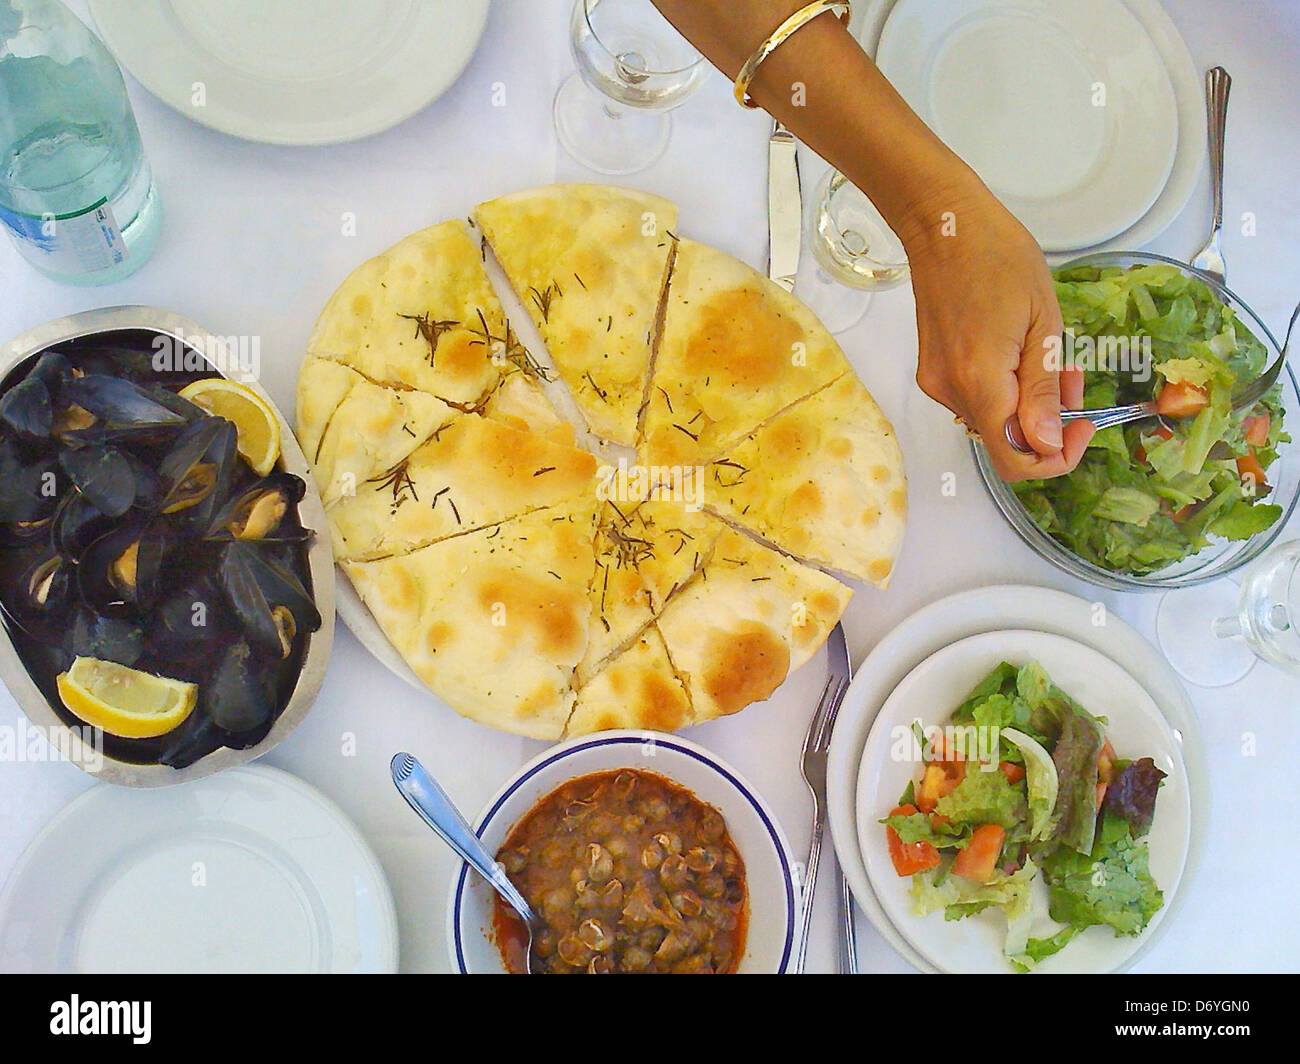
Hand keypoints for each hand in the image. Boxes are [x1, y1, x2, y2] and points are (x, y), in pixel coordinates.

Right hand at [900, 183, 1094, 480]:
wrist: (945, 226)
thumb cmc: (998, 257)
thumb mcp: (1041, 322)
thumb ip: (1043, 390)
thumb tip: (1047, 444)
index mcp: (981, 382)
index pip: (1014, 461)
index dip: (1054, 458)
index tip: (1080, 426)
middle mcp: (951, 392)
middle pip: (1004, 442)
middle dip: (1046, 422)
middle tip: (1071, 377)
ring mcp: (936, 383)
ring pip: (991, 421)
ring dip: (1026, 403)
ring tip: (1046, 356)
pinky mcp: (931, 371)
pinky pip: (974, 400)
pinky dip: (1002, 390)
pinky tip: (1017, 353)